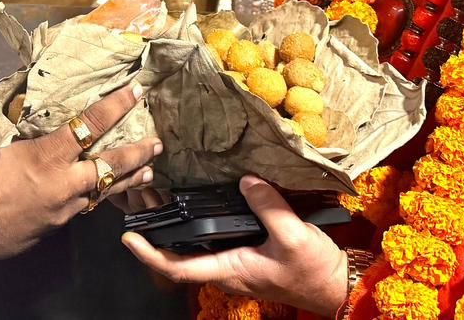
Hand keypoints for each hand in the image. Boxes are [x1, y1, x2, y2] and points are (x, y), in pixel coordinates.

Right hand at [0, 83, 161, 260]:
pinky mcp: (54, 228)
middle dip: (137, 153)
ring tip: (148, 172)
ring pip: (104, 194)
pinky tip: (103, 195)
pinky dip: (98, 200)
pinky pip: (83, 210)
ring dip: (128, 181)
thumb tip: (26, 90)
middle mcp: (63, 184)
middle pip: (112, 167)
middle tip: (156, 143)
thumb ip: (14, 113)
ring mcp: (61, 210)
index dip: (117, 105)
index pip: (91, 125)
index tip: (136, 91)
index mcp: (48, 155)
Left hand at [122, 176, 348, 315]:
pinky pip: (213, 237)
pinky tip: (196, 200)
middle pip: (180, 254)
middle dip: (156, 231)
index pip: (178, 268)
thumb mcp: (294, 236)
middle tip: (138, 200)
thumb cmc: (313, 270)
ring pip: (194, 245)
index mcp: (230, 269)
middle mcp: (226, 268)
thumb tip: (245, 180)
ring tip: (158, 194)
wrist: (334, 283)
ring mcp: (235, 261)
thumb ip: (268, 207)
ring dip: (174, 224)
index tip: (129, 238)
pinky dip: (198, 220)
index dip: (150, 254)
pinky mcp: (246, 251)